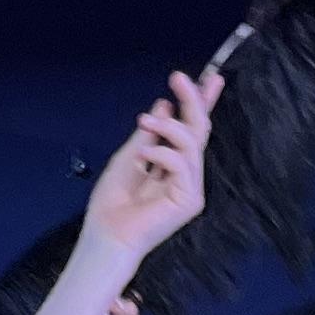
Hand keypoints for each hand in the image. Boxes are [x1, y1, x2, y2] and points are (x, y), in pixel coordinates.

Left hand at [78, 71, 219, 264]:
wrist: (106, 236)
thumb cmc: (112, 205)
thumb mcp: (129, 157)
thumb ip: (148, 135)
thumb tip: (164, 105)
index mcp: (172, 167)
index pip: (191, 130)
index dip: (201, 104)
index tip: (208, 78)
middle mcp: (186, 176)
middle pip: (199, 131)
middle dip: (193, 100)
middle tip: (178, 77)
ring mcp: (191, 188)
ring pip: (191, 142)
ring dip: (168, 126)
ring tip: (143, 122)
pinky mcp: (190, 200)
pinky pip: (183, 163)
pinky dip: (163, 153)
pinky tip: (144, 156)